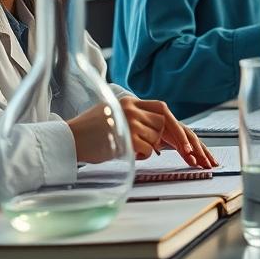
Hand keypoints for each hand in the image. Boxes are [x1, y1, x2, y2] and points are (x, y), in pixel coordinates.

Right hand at [68, 97, 216, 166]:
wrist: (67, 141)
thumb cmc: (89, 134)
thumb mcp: (114, 118)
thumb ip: (137, 121)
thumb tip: (160, 136)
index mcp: (129, 101)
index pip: (163, 110)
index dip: (177, 127)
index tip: (190, 145)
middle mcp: (131, 107)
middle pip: (165, 123)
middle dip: (179, 140)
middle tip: (192, 157)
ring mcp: (128, 120)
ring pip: (156, 138)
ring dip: (149, 148)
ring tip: (129, 148)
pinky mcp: (125, 135)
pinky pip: (146, 149)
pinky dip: (141, 155)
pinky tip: (126, 153)